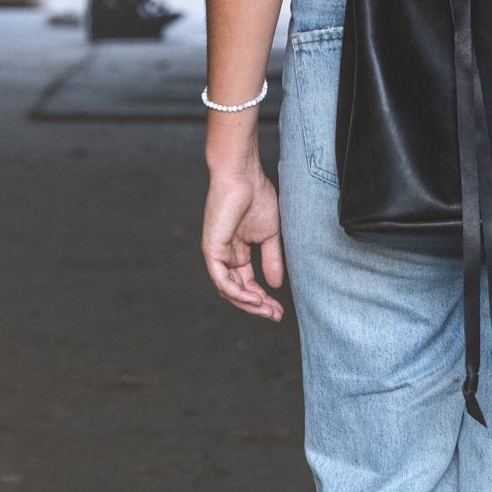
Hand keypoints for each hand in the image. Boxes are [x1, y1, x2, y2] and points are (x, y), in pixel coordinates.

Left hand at [202, 155, 285, 320]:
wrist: (244, 175)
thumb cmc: (257, 196)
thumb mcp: (270, 235)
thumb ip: (272, 259)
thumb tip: (276, 284)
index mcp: (237, 252)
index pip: (247, 283)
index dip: (263, 299)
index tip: (280, 310)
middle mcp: (225, 256)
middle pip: (238, 291)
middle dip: (257, 306)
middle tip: (275, 316)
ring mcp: (217, 254)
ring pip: (228, 290)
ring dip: (248, 303)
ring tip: (267, 309)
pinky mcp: (211, 249)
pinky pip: (221, 279)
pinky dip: (237, 292)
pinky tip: (254, 298)